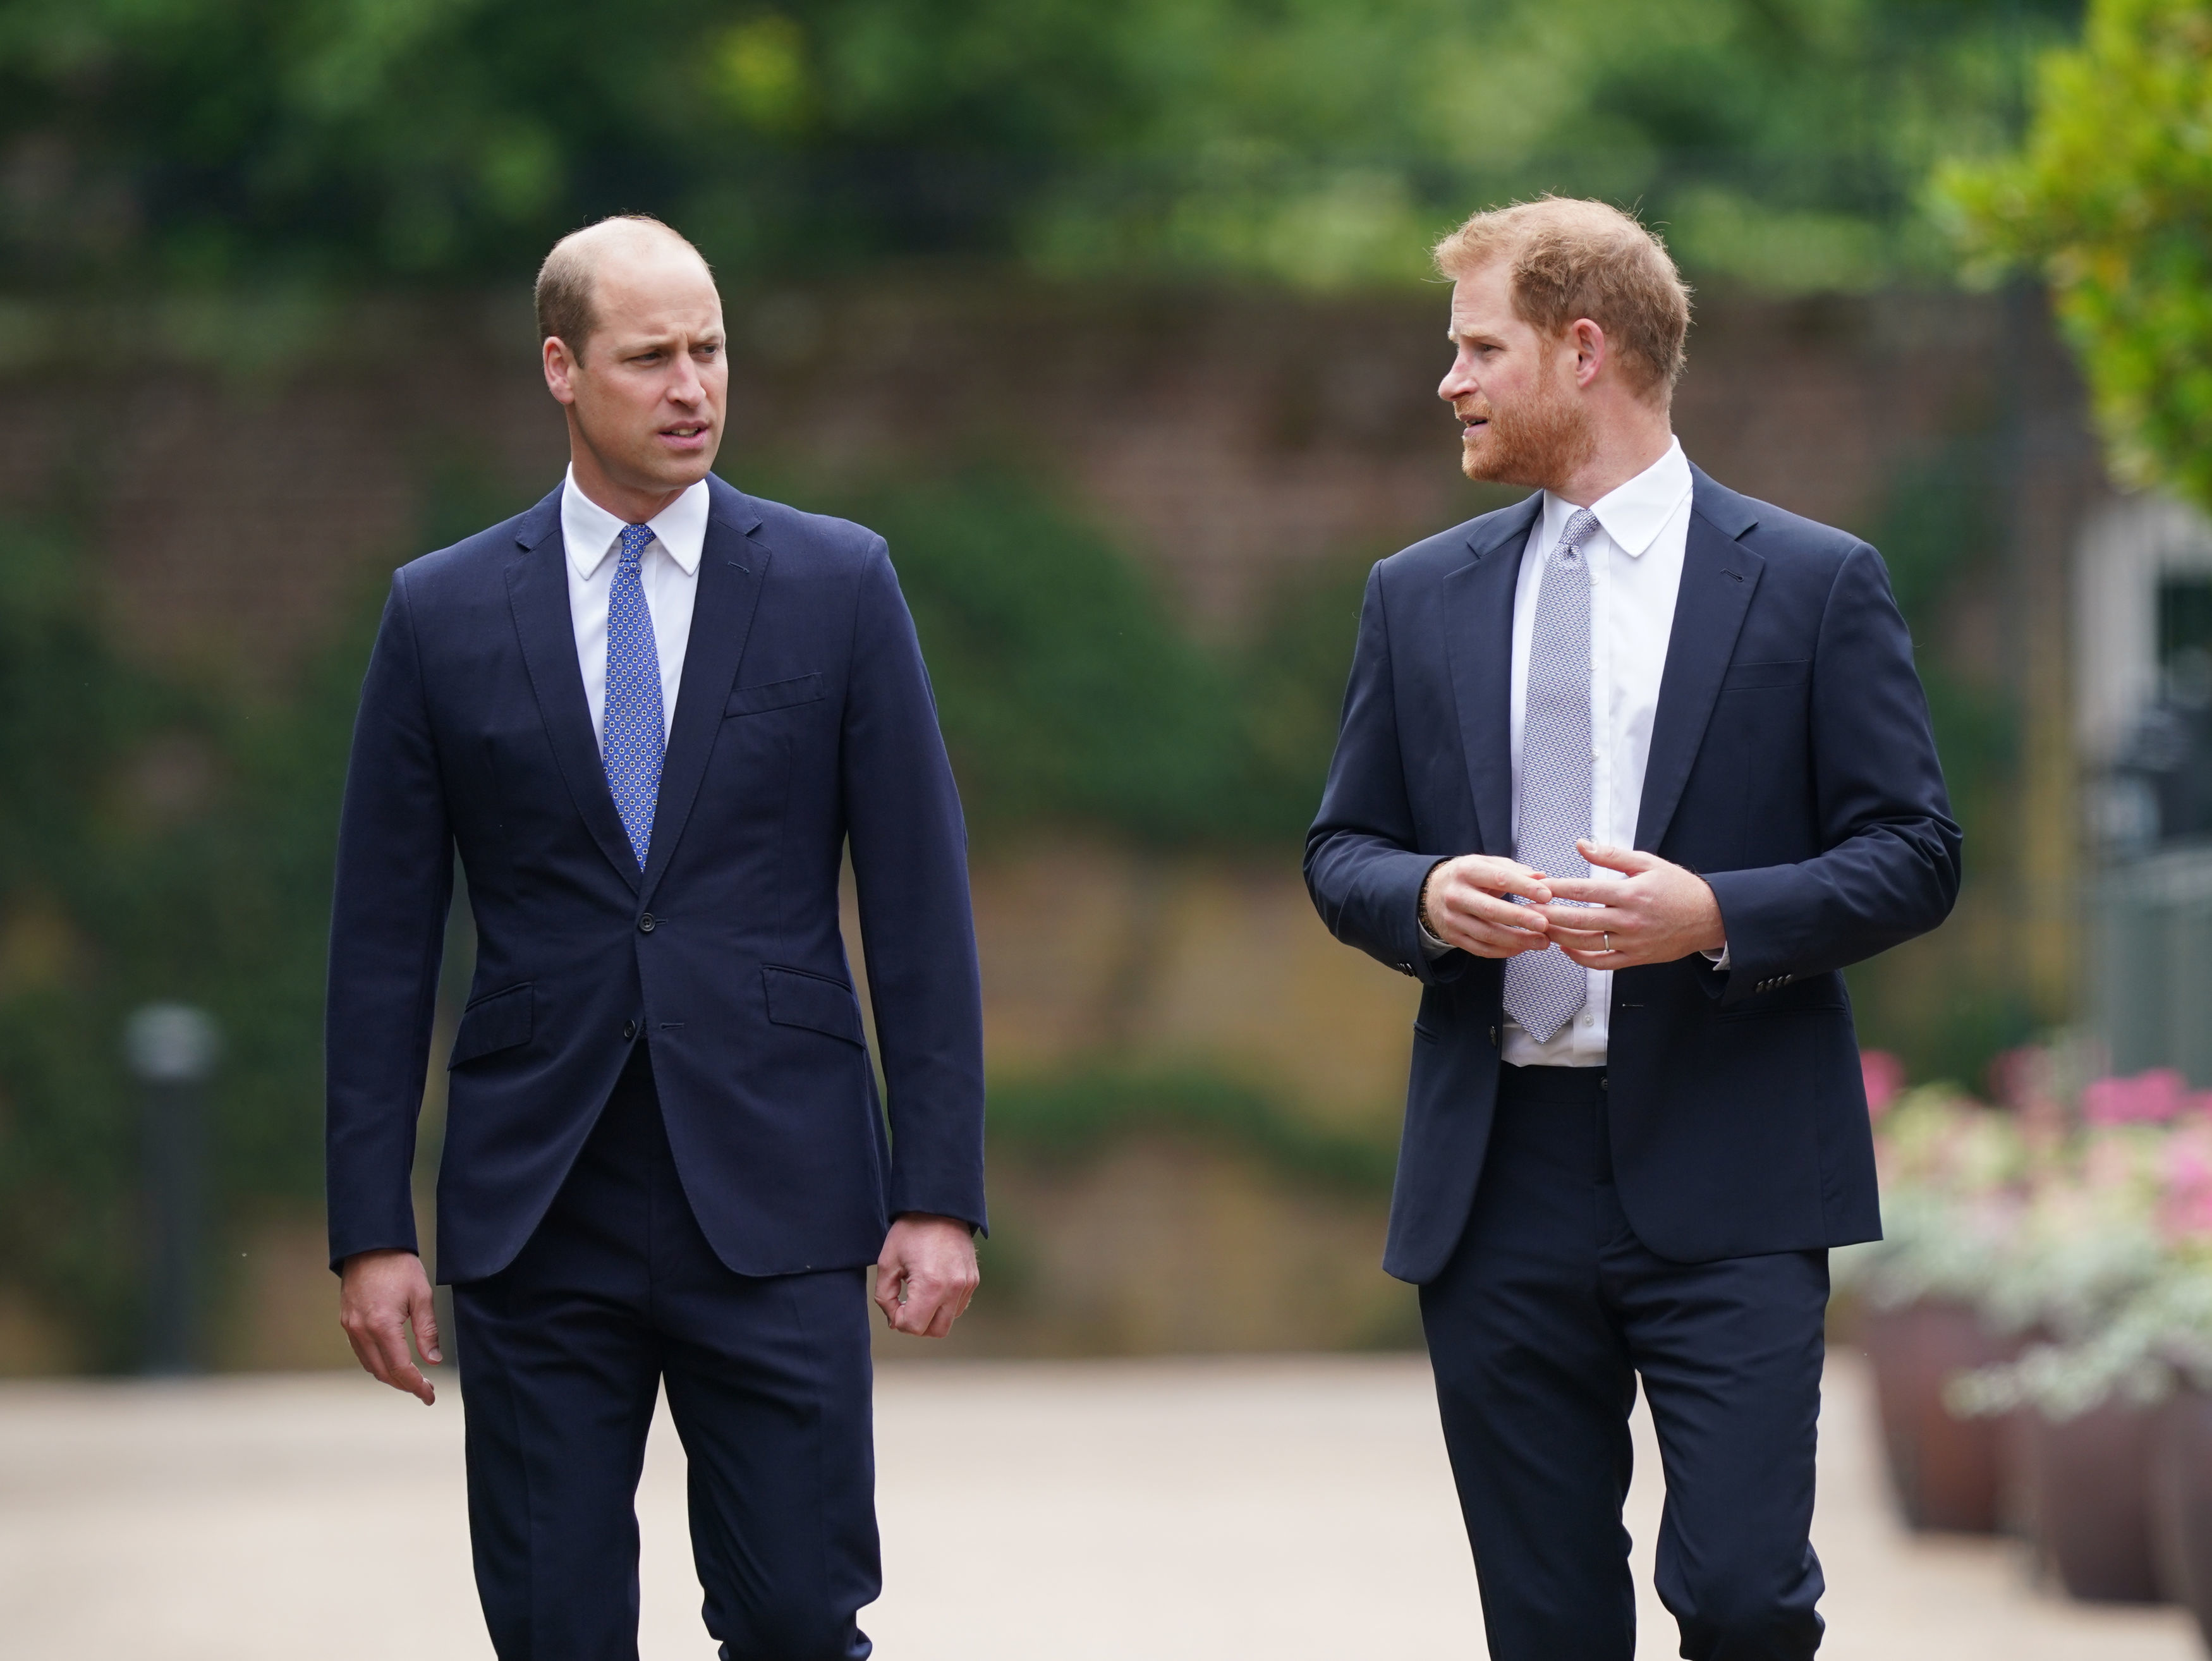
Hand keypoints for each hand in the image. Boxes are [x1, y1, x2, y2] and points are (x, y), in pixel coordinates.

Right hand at [339, 1249, 441, 1404]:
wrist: (370, 1245)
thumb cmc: (399, 1267)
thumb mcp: (422, 1296)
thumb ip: (427, 1331)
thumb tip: (433, 1360)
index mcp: (382, 1326)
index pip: (400, 1368)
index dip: (416, 1386)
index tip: (429, 1396)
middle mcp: (361, 1331)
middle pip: (383, 1372)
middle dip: (404, 1385)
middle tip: (425, 1391)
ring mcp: (350, 1327)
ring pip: (370, 1365)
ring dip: (390, 1376)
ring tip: (412, 1380)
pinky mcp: (347, 1322)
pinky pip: (361, 1352)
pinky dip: (377, 1363)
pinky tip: (392, 1362)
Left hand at [874, 1215, 979, 1338]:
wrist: (940, 1206)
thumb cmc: (911, 1231)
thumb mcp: (887, 1262)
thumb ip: (885, 1296)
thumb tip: (894, 1320)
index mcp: (930, 1285)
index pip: (914, 1327)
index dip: (898, 1321)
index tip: (894, 1304)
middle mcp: (953, 1288)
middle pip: (936, 1331)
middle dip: (917, 1324)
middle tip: (905, 1306)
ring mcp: (966, 1284)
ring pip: (949, 1320)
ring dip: (932, 1316)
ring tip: (919, 1294)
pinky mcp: (973, 1279)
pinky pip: (958, 1306)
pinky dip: (944, 1305)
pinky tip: (933, 1287)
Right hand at [1421, 853, 1557, 957]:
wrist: (1431, 893)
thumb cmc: (1467, 877)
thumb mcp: (1485, 864)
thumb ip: (1513, 870)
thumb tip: (1541, 877)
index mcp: (1466, 871)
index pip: (1499, 878)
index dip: (1524, 887)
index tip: (1547, 895)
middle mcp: (1456, 895)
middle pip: (1490, 910)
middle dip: (1520, 918)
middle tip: (1545, 924)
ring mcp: (1453, 919)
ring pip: (1487, 934)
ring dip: (1517, 940)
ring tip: (1542, 941)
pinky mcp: (1453, 937)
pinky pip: (1481, 949)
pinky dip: (1504, 951)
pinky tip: (1522, 948)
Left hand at [1537, 840, 1724, 967]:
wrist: (1709, 917)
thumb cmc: (1678, 887)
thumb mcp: (1647, 863)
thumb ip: (1611, 855)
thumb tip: (1581, 844)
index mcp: (1631, 893)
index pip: (1585, 891)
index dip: (1557, 889)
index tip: (1538, 885)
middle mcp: (1629, 920)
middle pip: (1579, 920)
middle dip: (1549, 915)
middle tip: (1527, 911)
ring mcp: (1632, 942)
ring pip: (1587, 944)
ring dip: (1559, 936)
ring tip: (1540, 927)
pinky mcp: (1636, 958)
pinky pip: (1602, 963)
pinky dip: (1580, 958)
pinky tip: (1565, 947)